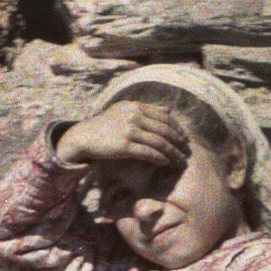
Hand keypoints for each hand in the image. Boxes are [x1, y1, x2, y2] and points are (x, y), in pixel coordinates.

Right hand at [57, 102, 188, 172]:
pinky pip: (149, 153)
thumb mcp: (123, 110)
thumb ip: (144, 110)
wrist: (83, 136)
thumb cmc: (104, 125)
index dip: (177, 128)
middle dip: (179, 141)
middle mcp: (134, 115)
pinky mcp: (125, 146)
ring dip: (173, 152)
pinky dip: (161, 159)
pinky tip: (167, 163)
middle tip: (187, 151)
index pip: (164, 116)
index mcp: (135, 106)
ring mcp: (129, 130)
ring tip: (180, 160)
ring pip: (160, 142)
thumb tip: (168, 111)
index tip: (184, 138)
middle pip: (165, 129)